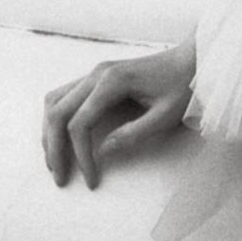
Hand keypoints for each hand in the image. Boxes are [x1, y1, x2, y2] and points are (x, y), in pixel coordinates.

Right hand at [42, 42, 196, 188]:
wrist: (192, 60)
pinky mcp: (97, 77)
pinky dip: (57, 119)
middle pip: (58, 113)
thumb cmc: (183, 87)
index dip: (81, 155)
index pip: (80, 123)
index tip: (91, 179)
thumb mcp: (165, 115)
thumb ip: (134, 133)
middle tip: (59, 178)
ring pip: (55, 102)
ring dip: (49, 132)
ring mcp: (94, 73)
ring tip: (54, 161)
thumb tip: (102, 152)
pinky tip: (61, 138)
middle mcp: (96, 74)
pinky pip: (64, 96)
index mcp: (111, 82)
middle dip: (54, 148)